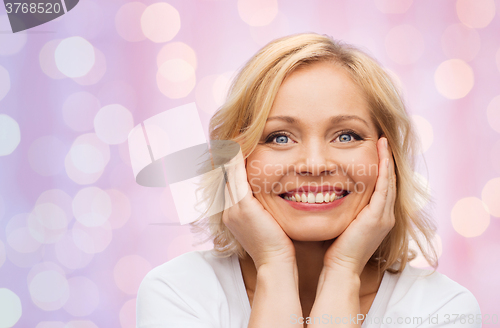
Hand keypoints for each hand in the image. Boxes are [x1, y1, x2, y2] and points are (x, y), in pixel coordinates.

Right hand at [221, 151, 295, 269]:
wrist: (277, 263)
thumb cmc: (281, 246)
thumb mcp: (270, 223)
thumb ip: (268, 210)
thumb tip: (279, 199)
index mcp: (235, 214)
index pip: (231, 184)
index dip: (232, 167)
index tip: (237, 151)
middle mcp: (229, 209)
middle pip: (224, 176)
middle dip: (227, 158)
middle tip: (232, 140)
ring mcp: (232, 208)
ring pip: (227, 173)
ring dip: (230, 155)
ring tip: (234, 138)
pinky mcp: (241, 205)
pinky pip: (235, 175)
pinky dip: (236, 159)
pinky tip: (239, 145)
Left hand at [323, 137, 395, 274]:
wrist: (341, 267)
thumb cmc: (335, 248)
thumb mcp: (342, 222)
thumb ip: (343, 207)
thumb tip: (327, 192)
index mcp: (377, 217)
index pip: (382, 186)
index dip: (381, 167)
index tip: (375, 149)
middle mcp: (385, 215)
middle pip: (389, 180)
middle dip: (386, 159)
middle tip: (382, 139)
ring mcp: (384, 216)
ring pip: (389, 181)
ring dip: (386, 159)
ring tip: (382, 140)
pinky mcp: (378, 217)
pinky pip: (384, 186)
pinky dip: (384, 169)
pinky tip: (381, 154)